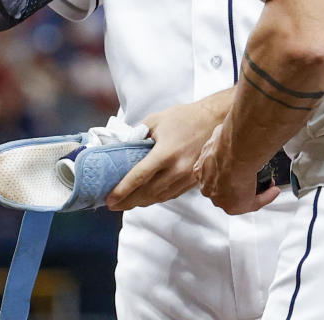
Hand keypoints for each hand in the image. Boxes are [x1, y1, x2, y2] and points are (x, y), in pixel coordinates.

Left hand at [105, 95, 227, 211]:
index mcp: (166, 153)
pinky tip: (146, 197)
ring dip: (141, 202)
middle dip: (128, 201)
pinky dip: (156, 198)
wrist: (214, 120)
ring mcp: (187, 177)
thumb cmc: (184, 117)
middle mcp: (178, 169)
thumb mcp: (156, 120)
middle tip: (113, 205)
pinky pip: (171, 194)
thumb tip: (121, 149)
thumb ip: (137, 136)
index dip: (122, 190)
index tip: (109, 199)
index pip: (138, 177)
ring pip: (159, 197)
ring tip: (126, 203)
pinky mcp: (194, 181)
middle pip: (147, 193)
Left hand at [195, 122, 279, 215]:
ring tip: (267, 182)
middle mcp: (208, 186)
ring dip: (252, 190)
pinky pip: (251, 204)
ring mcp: (220, 197)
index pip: (213, 175)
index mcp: (201, 170)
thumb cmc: (227, 144)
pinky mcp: (234, 206)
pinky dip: (263, 198)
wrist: (232, 156)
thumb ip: (223, 136)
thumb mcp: (220, 134)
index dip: (229, 170)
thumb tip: (228, 130)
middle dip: (241, 182)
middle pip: (226, 188)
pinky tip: (272, 190)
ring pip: (238, 197)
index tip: (241, 166)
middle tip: (255, 175)